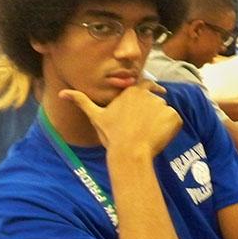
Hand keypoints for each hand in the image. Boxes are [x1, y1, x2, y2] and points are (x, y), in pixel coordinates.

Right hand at [59, 80, 181, 156]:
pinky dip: (171, 129)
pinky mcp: (174, 117)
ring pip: (165, 112)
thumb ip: (81, 100)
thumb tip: (62, 93)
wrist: (129, 153)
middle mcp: (148, 95)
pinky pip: (175, 121)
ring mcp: (162, 105)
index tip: (156, 95)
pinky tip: (159, 138)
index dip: (151, 90)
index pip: (146, 85)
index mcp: (132, 91)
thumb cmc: (111, 136)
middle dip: (152, 113)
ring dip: (161, 121)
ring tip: (149, 135)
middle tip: (144, 128)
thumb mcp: (95, 116)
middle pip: (155, 102)